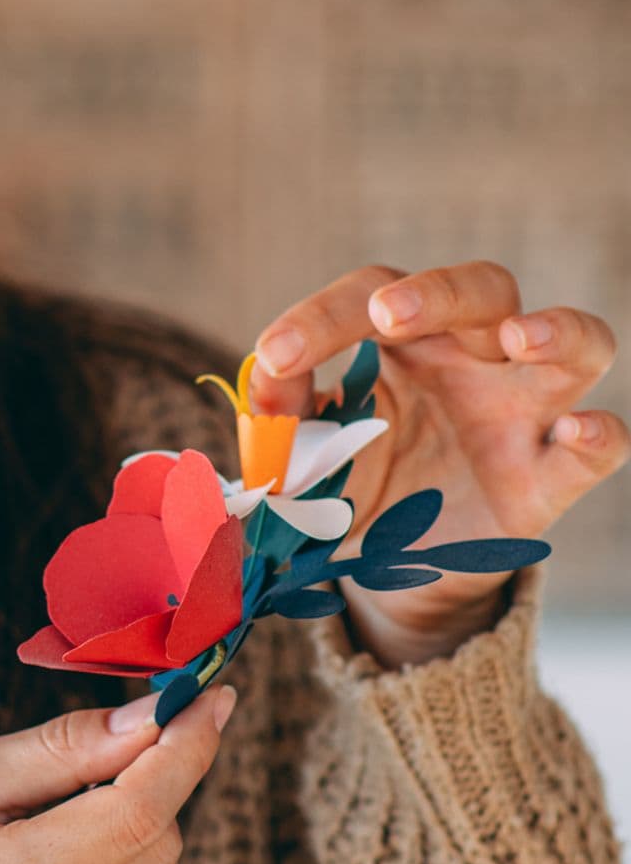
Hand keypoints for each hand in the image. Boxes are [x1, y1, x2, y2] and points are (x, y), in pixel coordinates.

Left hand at [252, 261, 629, 665]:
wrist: (388, 575)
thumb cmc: (349, 484)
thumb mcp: (300, 453)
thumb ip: (280, 415)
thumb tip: (266, 379)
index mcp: (405, 338)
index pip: (376, 294)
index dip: (324, 317)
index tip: (276, 356)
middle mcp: (473, 359)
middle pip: (485, 289)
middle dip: (439, 291)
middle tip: (388, 313)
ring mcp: (522, 413)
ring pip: (579, 343)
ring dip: (556, 330)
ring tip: (518, 338)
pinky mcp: (548, 479)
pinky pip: (603, 444)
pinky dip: (598, 434)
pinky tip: (574, 431)